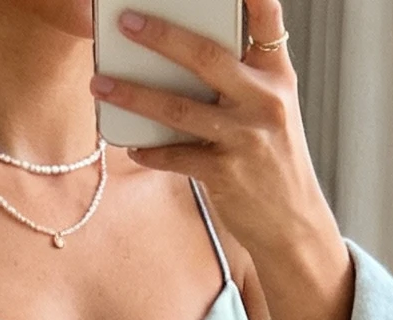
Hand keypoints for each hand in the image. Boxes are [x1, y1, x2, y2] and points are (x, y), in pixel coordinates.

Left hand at [91, 5, 353, 319]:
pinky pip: (176, 155)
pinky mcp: (225, 174)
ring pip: (179, 108)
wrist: (293, 225)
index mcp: (277, 77)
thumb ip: (242, 78)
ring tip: (100, 84)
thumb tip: (183, 54)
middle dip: (162, 36)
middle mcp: (264, 101)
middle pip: (207, 57)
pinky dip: (150, 149)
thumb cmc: (274, 162)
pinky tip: (130, 144)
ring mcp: (245, 138)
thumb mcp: (271, 112)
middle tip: (126, 21)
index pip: (268, 22)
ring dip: (134, 95)